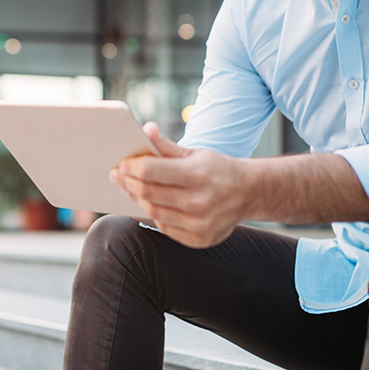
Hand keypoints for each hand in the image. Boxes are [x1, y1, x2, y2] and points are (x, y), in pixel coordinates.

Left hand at [110, 122, 249, 247]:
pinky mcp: (199, 239)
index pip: (149, 171)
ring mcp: (199, 223)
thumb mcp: (195, 153)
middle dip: (128, 183)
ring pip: (153, 212)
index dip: (131, 167)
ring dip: (137, 199)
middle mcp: (199, 201)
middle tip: (118, 176)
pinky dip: (154, 214)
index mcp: (197, 174)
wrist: (250, 193)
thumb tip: (146, 130)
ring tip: (130, 188)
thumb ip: (167, 145)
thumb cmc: (218, 169)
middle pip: (148, 193)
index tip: (122, 164)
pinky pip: (165, 228)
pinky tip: (150, 203)